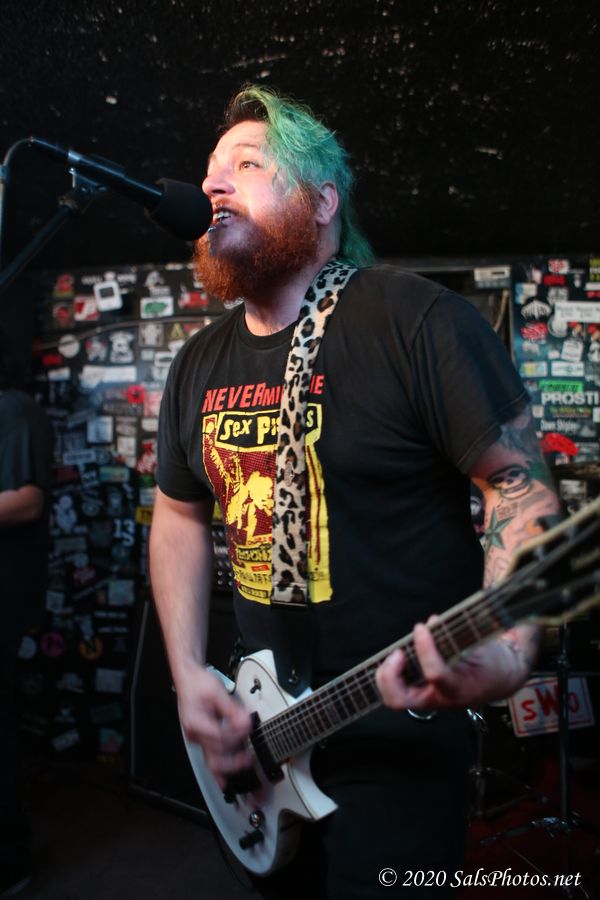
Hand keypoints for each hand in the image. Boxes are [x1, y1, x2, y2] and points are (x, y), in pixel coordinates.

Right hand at [177, 664, 252, 788]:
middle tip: (250, 759)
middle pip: (216, 757)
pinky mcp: (202, 739)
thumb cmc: (198, 683)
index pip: (221, 738)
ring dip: (230, 768)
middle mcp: (195, 735)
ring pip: (213, 762)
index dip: (237, 736)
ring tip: (245, 769)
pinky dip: (218, 772)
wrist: (188, 678)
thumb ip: (232, 710)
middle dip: (234, 762)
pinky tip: (224, 782)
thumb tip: (245, 722)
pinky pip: (210, 758)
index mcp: (197, 723)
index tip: (248, 728)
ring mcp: (198, 739)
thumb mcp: (217, 692)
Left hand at [375, 622, 528, 711]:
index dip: (425, 649)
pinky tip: (399, 657)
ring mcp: (428, 699)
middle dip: (390, 675)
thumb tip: (432, 621)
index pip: (435, 674)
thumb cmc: (492, 664)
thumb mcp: (482, 647)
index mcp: (459, 688)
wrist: (500, 681)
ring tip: (397, 653)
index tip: (421, 628)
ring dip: (386, 674)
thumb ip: (458, 635)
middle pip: (399, 699)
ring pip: (393, 697)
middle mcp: (439, 699)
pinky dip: (391, 673)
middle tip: (398, 653)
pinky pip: (398, 689)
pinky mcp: (423, 694)